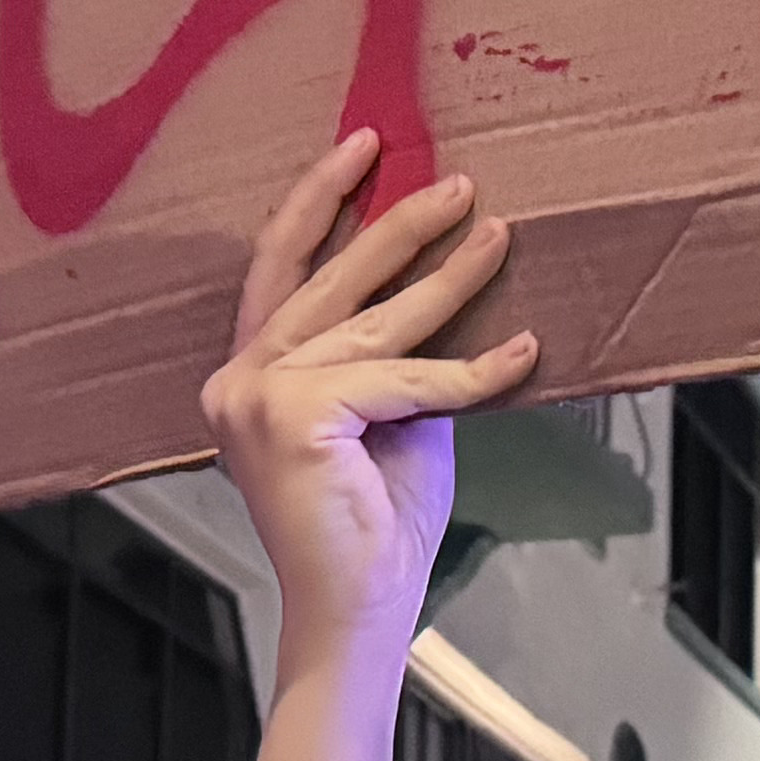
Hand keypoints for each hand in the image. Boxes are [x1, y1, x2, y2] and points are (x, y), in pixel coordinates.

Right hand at [201, 132, 537, 676]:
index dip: (320, 201)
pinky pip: (400, 377)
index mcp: (249, 377)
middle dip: (397, 224)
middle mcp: (238, 380)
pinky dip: (467, 371)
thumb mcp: (393, 420)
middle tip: (459, 184)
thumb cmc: (375, 529)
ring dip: (447, 278)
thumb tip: (449, 282)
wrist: (357, 613)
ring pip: (372, 323)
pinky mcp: (293, 417)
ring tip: (500, 237)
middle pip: (326, 279)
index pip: (280, 269)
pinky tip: (521, 356)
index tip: (365, 147)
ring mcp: (255, 397)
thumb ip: (398, 357)